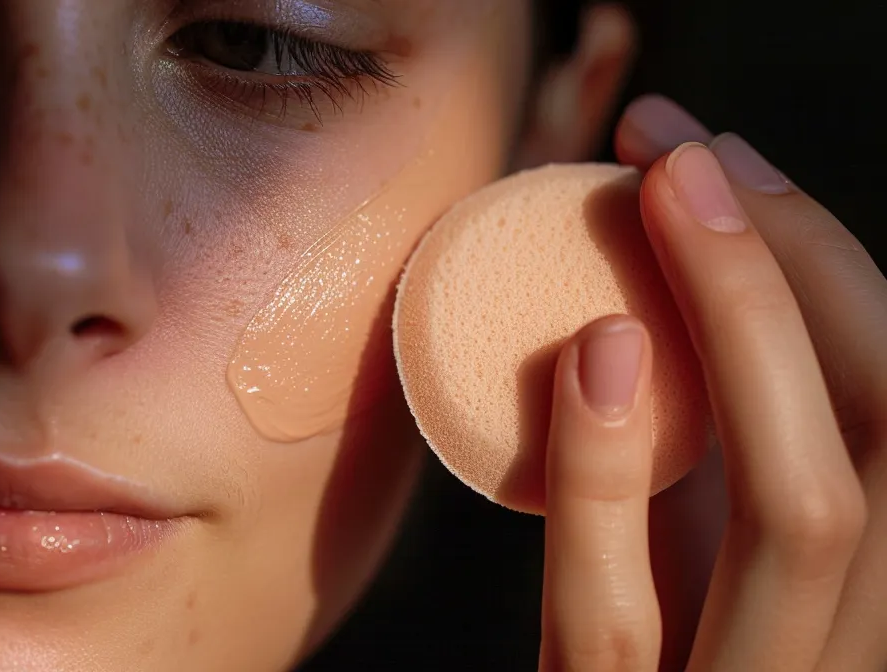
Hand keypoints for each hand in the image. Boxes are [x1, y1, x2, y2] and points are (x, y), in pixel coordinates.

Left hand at [537, 94, 886, 670]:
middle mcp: (851, 649)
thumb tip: (660, 291)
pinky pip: (622, 619)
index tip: (718, 156)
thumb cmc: (634, 669)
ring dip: (744, 334)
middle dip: (794, 268)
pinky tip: (592, 358)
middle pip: (884, 437)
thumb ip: (703, 468)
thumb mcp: (690, 571)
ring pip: (806, 518)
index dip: (828, 266)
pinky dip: (610, 476)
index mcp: (864, 591)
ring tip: (663, 211)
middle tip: (681, 152)